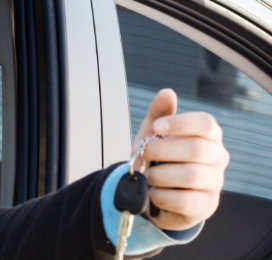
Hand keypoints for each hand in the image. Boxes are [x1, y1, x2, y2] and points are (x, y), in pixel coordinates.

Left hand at [132, 89, 228, 230]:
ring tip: (148, 176)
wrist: (155, 193)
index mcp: (208, 136)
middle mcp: (217, 158)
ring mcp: (214, 183)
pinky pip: (184, 200)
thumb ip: (158, 114)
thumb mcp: (153, 135)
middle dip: (162, 150)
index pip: (206, 123)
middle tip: (144, 154)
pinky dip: (161, 195)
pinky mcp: (206, 206)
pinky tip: (153, 192)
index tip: (156, 127)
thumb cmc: (159, 159)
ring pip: (190, 175)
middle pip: (196, 149)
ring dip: (160, 175)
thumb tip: (167, 93)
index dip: (180, 123)